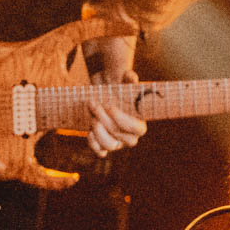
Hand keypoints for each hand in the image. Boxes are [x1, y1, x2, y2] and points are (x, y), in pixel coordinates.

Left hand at [82, 32, 145, 156]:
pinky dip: (93, 142)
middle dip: (104, 119)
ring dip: (98, 131)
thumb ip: (129, 78)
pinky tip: (89, 129)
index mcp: (140, 122)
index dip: (123, 120)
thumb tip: (130, 77)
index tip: (109, 106)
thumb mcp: (124, 81)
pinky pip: (100, 152)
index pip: (138, 130)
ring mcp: (117, 143)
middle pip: (119, 135)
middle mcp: (130, 136)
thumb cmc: (117, 87)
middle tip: (93, 103)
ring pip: (109, 146)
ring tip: (91, 116)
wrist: (103, 94)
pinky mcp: (104, 146)